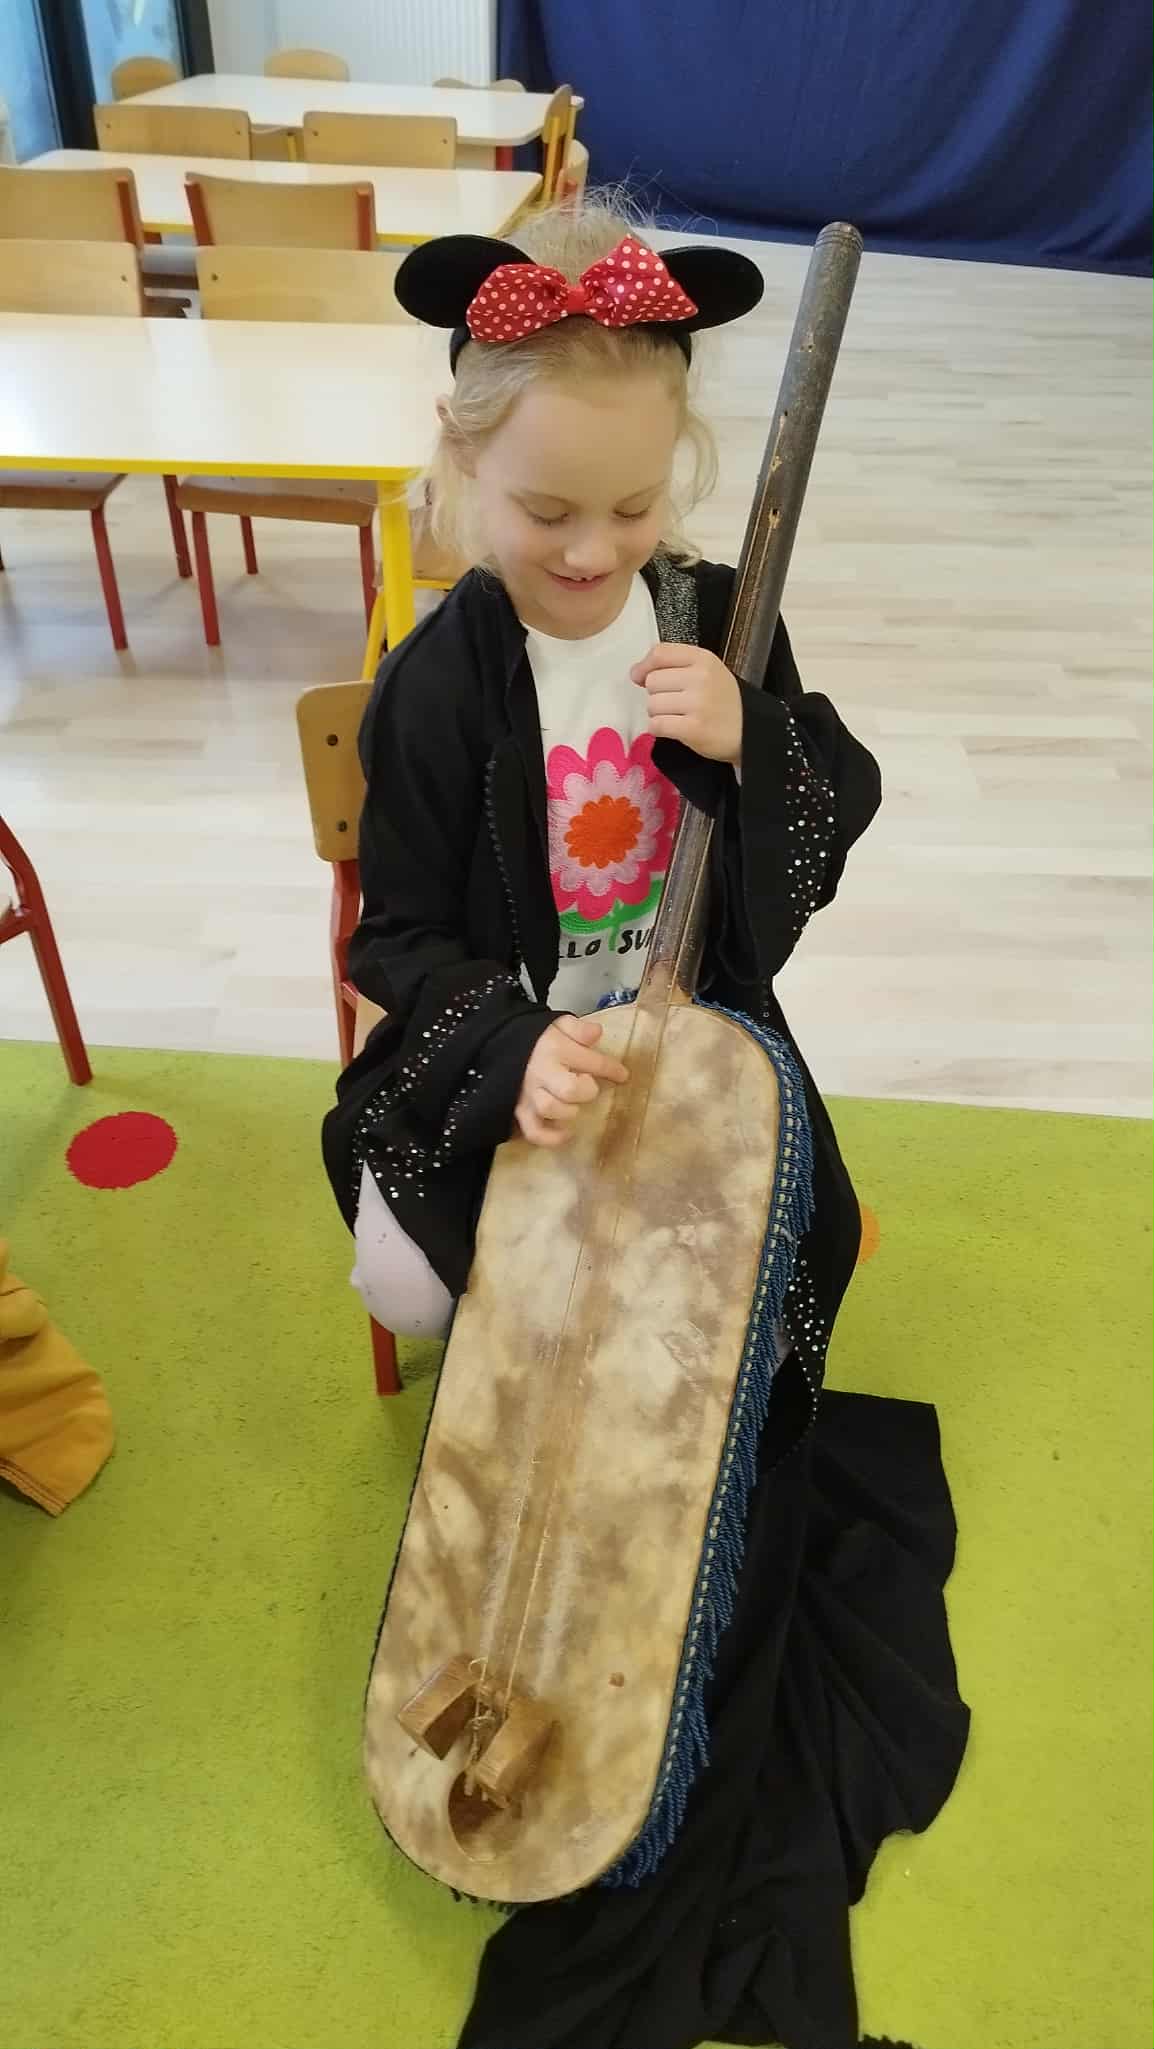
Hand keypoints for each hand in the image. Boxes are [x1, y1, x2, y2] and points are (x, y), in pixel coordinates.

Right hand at [514, 1015, 628, 1148]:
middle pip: (569, 1090)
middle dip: (586, 1091)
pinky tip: (566, 1133)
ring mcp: (529, 1094)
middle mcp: (541, 1072)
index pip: (591, 1061)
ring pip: (549, 1109)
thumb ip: (578, 1028)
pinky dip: (551, 1138)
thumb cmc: (538, 1038)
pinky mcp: (520, 1111)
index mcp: (555, 1049)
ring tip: (574, 1106)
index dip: (612, 1070)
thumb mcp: (558, 1024)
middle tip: (588, 1086)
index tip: (622, 1075)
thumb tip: (596, 1033)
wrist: (502, 1044)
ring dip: (568, 1110)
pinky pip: (534, 1131)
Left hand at [630, 643, 742, 764]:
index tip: (641, 677)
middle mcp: (700, 678)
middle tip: (674, 702)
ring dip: (659, 713)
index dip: (644, 666)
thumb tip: (636, 673)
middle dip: (657, 694)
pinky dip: (659, 728)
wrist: (750, 731)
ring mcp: (697, 703)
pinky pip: (656, 725)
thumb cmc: (724, 701)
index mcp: (703, 659)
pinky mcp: (693, 729)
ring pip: (652, 704)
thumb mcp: (707, 671)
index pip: (660, 653)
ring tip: (678, 716)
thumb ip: (674, 665)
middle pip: (652, 681)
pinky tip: (674, 728)